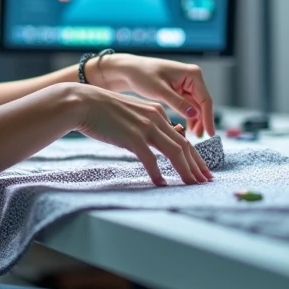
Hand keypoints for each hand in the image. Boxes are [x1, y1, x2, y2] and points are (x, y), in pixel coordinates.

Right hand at [63, 82, 213, 186]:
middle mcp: (156, 118)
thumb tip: (162, 141)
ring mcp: (145, 127)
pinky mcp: (132, 137)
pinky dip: (157, 173)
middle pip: (184, 146)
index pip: (182, 138)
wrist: (83, 103)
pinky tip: (160, 183)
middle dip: (197, 166)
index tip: (201, 170)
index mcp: (158, 112)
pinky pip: (150, 159)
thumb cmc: (104, 112)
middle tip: (205, 181)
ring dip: (185, 171)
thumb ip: (149, 126)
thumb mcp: (133, 115)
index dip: (195, 156)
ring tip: (191, 185)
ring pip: (174, 152)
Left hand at [90, 54, 215, 137]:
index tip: (209, 134)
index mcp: (192, 74)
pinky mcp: (181, 90)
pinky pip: (188, 106)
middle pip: (203, 104)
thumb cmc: (143, 75)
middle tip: (198, 139)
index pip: (205, 100)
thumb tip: (194, 114)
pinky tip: (186, 128)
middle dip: (202, 121)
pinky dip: (188, 116)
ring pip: (196, 107)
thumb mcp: (160, 90)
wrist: (129, 70)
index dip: (208, 118)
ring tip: (191, 136)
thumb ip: (178, 103)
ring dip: (195, 120)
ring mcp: (187, 84)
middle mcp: (193, 78)